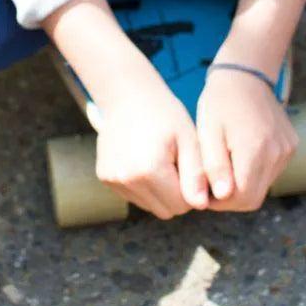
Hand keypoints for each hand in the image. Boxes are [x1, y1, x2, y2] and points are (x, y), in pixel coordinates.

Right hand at [94, 74, 209, 219]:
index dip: (192, 188)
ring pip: (149, 206)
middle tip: (176, 163)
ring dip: (159, 191)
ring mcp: (113, 179)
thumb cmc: (164, 114)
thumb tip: (201, 205)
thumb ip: (196, 174)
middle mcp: (127, 178)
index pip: (183, 205)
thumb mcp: (188, 138)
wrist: (127, 94)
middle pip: (166, 211)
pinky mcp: (104, 177)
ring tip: (159, 159)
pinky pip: (134, 196)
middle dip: (176, 194)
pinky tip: (143, 160)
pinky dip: (143, 185)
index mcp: (150, 169)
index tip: (190, 165)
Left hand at [196, 67, 298, 211]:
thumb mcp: (208, 131)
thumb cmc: (220, 101)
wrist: (245, 73)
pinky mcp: (291, 145)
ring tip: (225, 164)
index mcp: (255, 149)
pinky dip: (256, 171)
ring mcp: (287, 149)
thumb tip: (223, 196)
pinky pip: (272, 171)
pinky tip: (241, 154)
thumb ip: (214, 165)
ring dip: (244, 184)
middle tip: (212, 182)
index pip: (241, 198)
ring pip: (263, 186)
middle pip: (254, 197)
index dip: (220, 202)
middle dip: (231, 197)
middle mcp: (277, 152)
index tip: (204, 190)